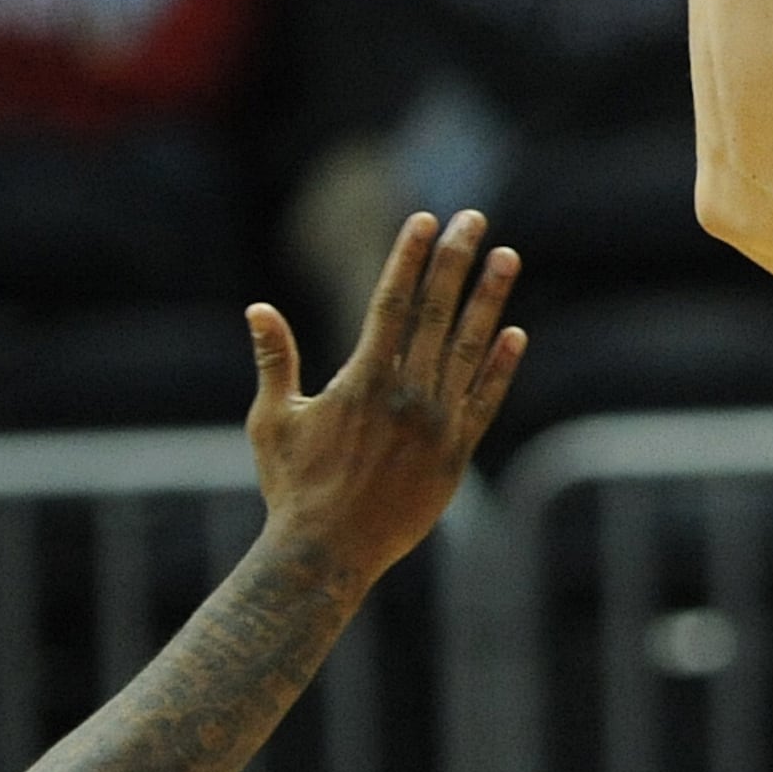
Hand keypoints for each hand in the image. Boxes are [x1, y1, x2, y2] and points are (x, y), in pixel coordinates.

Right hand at [245, 208, 524, 592]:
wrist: (327, 554)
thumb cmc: (292, 488)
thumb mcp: (272, 420)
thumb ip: (275, 361)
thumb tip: (258, 309)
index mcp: (362, 380)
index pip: (392, 302)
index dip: (409, 257)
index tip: (426, 219)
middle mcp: (406, 394)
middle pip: (437, 312)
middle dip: (456, 260)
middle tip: (474, 217)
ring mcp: (436, 424)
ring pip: (470, 348)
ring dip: (490, 300)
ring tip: (507, 257)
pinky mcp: (455, 455)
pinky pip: (484, 401)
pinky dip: (500, 368)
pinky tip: (514, 334)